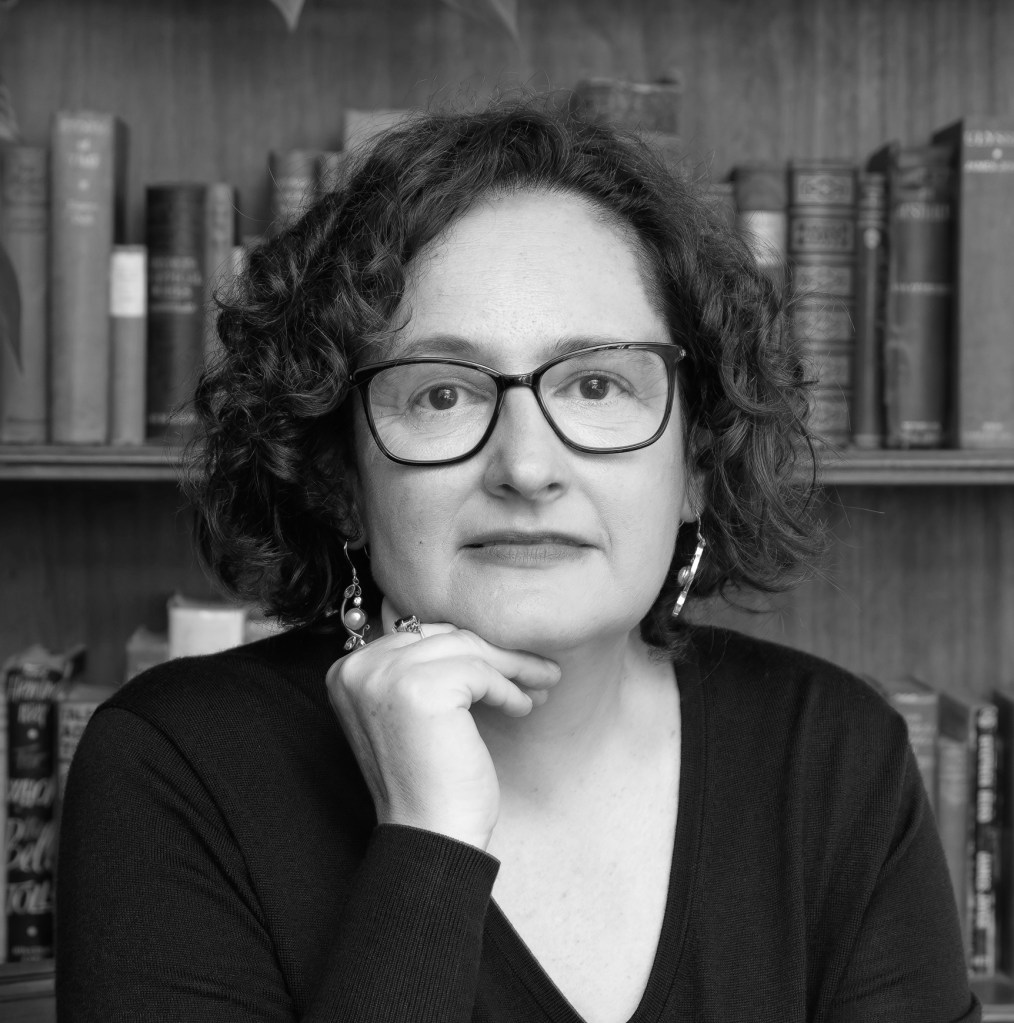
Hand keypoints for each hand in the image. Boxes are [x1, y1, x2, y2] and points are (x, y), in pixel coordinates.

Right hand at [326, 623, 559, 850]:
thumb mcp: (409, 713)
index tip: (506, 661)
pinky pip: (481, 672)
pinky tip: (524, 707)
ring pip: (468, 649)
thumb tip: (471, 630)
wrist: (429, 836)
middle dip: (495, 651)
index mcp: (348, 671)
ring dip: (513, 666)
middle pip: (444, 636)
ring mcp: (386, 675)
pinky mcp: (421, 688)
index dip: (468, 648)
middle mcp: (359, 668)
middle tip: (537, 668)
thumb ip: (419, 670)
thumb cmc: (426, 782)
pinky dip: (509, 689)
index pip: (419, 636)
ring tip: (541, 683)